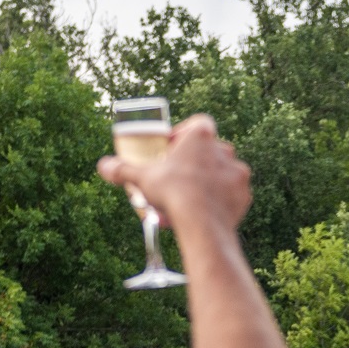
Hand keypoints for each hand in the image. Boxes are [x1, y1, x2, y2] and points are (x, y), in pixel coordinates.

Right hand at [97, 115, 251, 238]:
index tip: (173, 149)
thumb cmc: (172, 192)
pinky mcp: (245, 194)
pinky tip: (206, 210)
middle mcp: (224, 149)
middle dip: (195, 162)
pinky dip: (220, 200)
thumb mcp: (143, 179)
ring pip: (222, 172)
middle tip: (179, 177)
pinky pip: (232, 194)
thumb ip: (123, 170)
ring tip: (191, 198)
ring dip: (208, 181)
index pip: (197, 124)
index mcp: (201, 135)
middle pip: (210, 150)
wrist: (202, 223)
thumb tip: (103, 166)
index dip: (185, 135)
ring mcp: (237, 172)